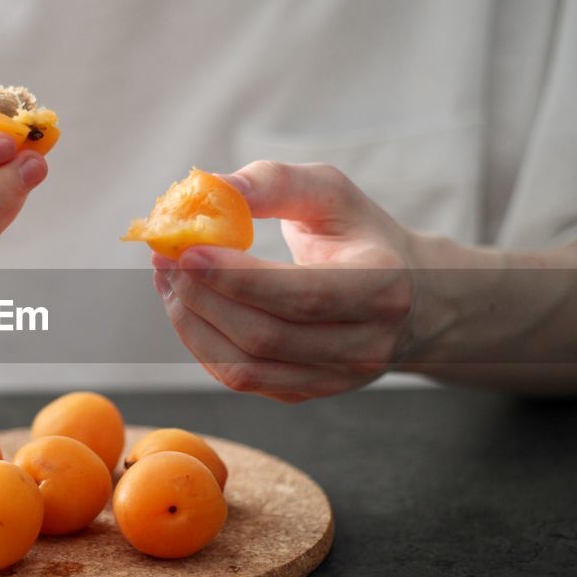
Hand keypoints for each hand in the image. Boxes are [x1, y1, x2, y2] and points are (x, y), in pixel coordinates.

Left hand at [153, 161, 422, 402]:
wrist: (410, 297)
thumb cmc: (360, 234)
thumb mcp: (330, 192)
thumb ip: (272, 182)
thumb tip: (209, 188)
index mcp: (382, 285)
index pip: (302, 294)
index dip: (236, 277)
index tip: (186, 249)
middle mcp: (366, 343)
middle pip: (266, 336)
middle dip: (202, 297)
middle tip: (165, 257)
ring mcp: (337, 378)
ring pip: (245, 368)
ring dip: (192, 324)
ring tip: (168, 280)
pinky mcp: (308, 394)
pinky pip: (241, 379)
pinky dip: (202, 344)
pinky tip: (187, 307)